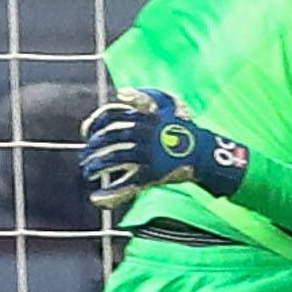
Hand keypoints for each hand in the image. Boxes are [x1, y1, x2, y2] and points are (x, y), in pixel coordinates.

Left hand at [78, 87, 247, 205]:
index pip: (110, 115)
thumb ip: (145, 95)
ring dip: (96, 166)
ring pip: (114, 159)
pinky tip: (96, 199)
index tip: (86, 132)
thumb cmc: (184, 127)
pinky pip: (128, 186)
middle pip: (108, 138)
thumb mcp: (170, 103)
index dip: (94, 123)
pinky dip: (111, 195)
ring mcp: (148, 156)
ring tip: (88, 172)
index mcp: (145, 117)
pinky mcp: (152, 175)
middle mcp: (145, 134)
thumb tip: (121, 92)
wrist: (206, 153)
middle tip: (85, 157)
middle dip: (92, 148)